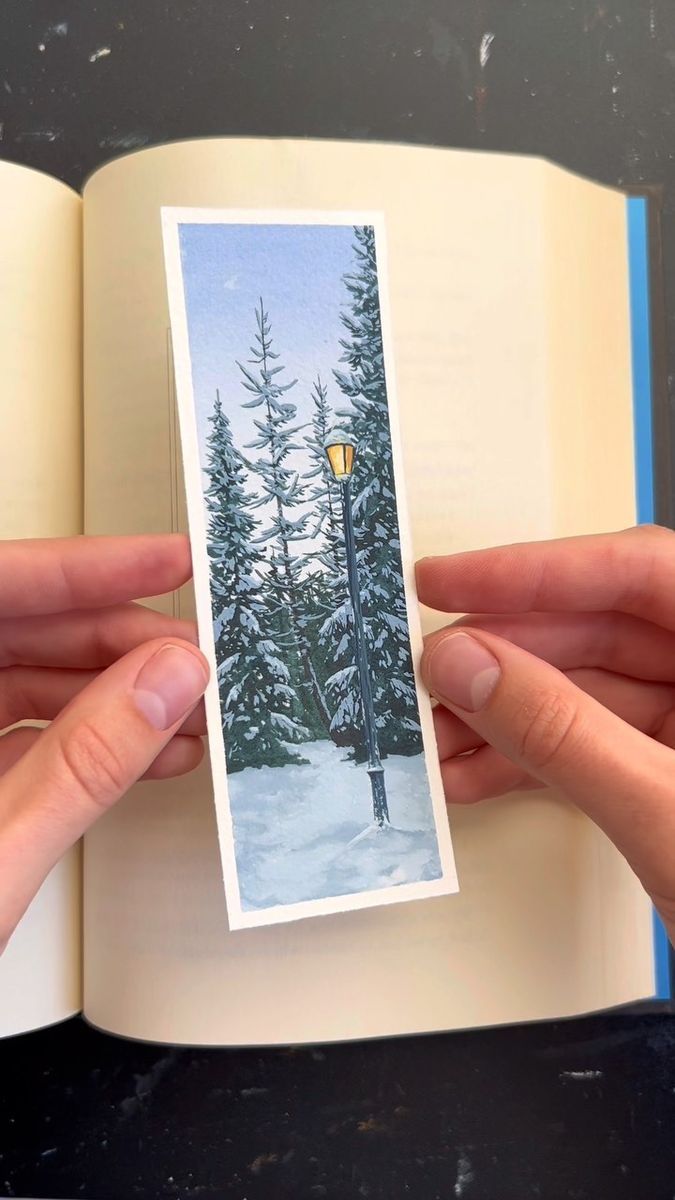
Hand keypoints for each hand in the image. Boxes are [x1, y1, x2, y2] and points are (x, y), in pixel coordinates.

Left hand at [0, 534, 208, 950]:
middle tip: (194, 656)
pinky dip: (89, 744)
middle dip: (117, 643)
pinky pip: (21, 739)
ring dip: (114, 699)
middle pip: (16, 634)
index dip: (85, 568)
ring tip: (188, 714)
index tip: (167, 561)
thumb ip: (82, 764)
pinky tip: (149, 753)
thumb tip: (163, 683)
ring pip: (23, 686)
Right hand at [417, 525, 674, 943]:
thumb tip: (473, 666)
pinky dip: (533, 761)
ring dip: (508, 714)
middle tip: (433, 668)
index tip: (453, 581)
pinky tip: (473, 774)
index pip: (643, 571)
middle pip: (608, 630)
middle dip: (509, 654)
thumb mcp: (669, 815)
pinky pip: (597, 748)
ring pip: (593, 693)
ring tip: (436, 730)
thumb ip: (563, 732)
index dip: (538, 568)